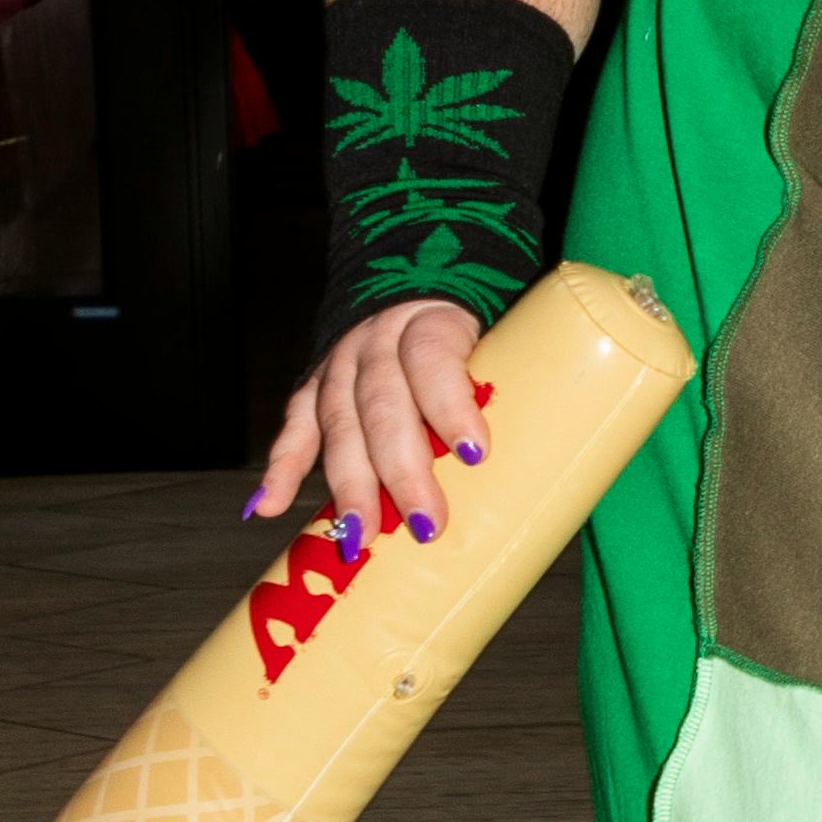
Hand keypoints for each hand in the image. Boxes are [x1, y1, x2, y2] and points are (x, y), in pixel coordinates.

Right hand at [251, 293, 489, 550]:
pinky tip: (268, 506)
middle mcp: (376, 340)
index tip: (476, 454)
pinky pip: (295, 427)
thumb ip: (510, 387)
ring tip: (357, 536)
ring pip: (338, 424)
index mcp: (429, 322)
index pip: (434, 359)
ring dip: (348, 484)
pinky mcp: (314, 386)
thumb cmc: (468, 334)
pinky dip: (280, 468)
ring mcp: (339, 364)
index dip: (451, 404)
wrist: (411, 284)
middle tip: (426, 525)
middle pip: (383, 405)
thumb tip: (552, 468)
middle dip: (402, 470)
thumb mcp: (495, 340)